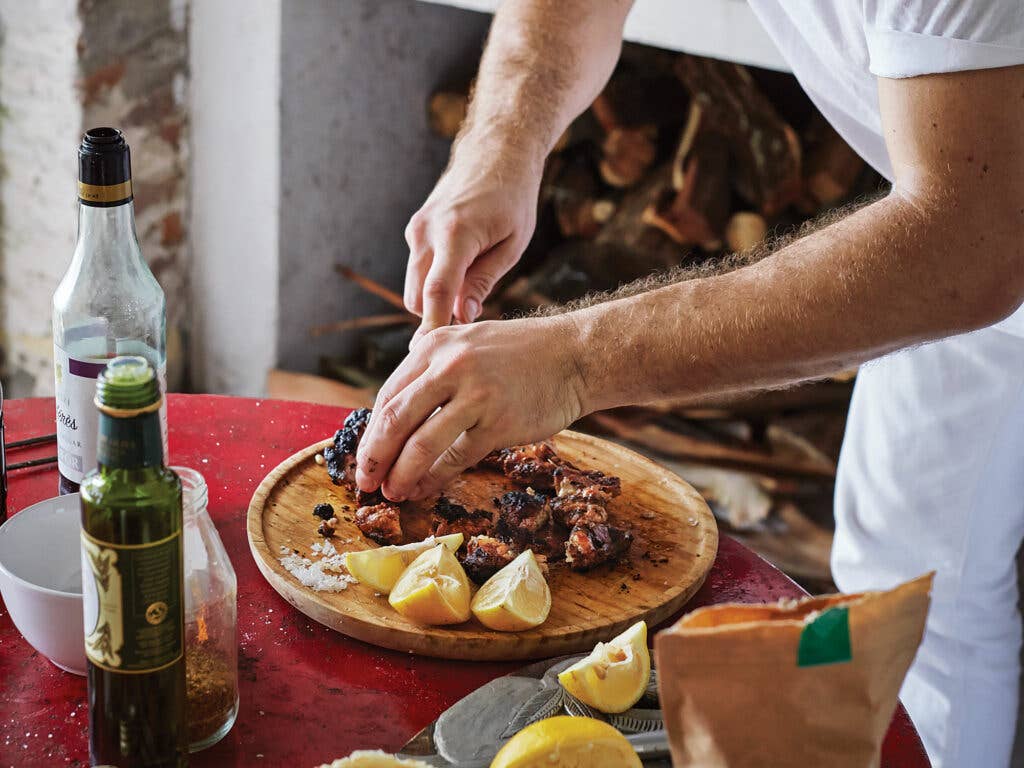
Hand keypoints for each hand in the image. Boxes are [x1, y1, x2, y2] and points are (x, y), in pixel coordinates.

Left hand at [355, 315, 587, 500]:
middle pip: (395, 420)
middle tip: (364, 482)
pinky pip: (455, 458)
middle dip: (374, 457)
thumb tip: (396, 415)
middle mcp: (450, 366)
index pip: (389, 395)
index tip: (364, 457)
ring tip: (392, 492)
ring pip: (420, 444)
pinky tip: (425, 490)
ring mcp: (475, 395)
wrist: (575, 356)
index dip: (371, 432)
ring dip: (400, 474)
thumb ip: (433, 370)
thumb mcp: (468, 342)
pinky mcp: (498, 423)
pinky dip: (435, 479)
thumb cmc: (522, 354)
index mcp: (435, 346)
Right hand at [404, 136, 543, 344]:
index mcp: (456, 233)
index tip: (433, 355)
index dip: (434, 328)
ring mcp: (417, 229)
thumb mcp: (512, 243)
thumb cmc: (513, 197)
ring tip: (469, 304)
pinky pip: (418, 270)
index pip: (437, 292)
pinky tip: (461, 281)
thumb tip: (464, 316)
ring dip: (435, 302)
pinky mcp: (415, 229)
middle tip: (467, 336)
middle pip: (418, 297)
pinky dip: (433, 283)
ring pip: (415, 287)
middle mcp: (427, 231)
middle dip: (436, 319)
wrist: (495, 152)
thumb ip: (484, 280)